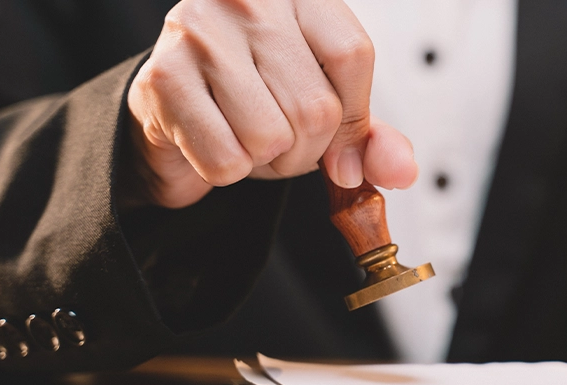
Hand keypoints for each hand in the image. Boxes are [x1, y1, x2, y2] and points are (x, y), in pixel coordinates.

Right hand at [126, 0, 416, 207]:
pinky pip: (226, 158)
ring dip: (263, 162)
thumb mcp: (322, 107)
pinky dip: (225, 171)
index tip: (340, 146)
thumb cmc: (252, 99)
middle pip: (316, 107)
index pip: (352, 55)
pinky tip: (211, 139)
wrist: (168, 106)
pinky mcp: (164, 76)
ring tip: (243, 136)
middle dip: (304, 151)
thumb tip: (402, 171)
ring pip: (271, 136)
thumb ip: (367, 136)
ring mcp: (201, 31)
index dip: (353, 117)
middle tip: (278, 141)